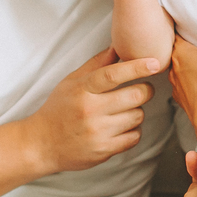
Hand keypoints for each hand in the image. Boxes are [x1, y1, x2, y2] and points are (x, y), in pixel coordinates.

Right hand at [25, 47, 159, 174]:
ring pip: (138, 116)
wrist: (41, 145)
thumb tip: (118, 46)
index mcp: (82, 90)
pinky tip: (121, 127)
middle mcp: (90, 110)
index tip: (155, 63)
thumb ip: (96, 64)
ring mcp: (98, 132)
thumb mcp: (71, 81)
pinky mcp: (104, 151)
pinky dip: (133, 131)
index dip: (137, 67)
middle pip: (135, 96)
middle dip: (145, 90)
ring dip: (136, 112)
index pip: (113, 74)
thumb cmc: (58, 109)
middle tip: (142, 90)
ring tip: (123, 111)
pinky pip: (134, 137)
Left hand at [169, 0, 196, 127]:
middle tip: (187, 38)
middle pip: (174, 52)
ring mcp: (177, 86)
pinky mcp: (184, 100)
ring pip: (177, 70)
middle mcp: (173, 69)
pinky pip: (183, 86)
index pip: (172, 34)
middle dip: (180, 46)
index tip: (177, 20)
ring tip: (192, 59)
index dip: (175, 27)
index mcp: (179, 53)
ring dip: (183, 64)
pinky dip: (188, 82)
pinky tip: (195, 82)